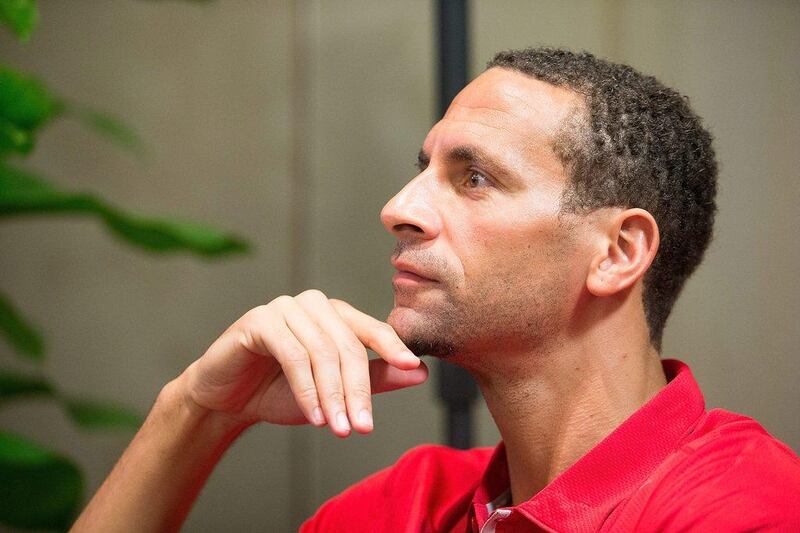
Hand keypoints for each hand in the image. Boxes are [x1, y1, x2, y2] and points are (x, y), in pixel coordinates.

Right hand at [179, 290, 427, 436]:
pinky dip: (306, 389)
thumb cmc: (280, 391)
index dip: (392, 348)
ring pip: (322, 352)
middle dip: (357, 390)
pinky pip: (293, 354)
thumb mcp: (334, 391)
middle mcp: (312, 305)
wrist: (227, 399)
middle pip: (347, 345)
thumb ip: (375, 379)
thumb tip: (419, 372)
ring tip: (339, 428)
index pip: (371, 329)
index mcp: (334, 314)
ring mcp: (284, 308)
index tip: (413, 367)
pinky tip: (312, 415)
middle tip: (363, 427)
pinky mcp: (259, 321)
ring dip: (332, 396)